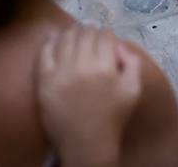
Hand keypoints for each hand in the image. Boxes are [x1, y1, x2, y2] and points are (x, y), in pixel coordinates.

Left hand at [35, 26, 142, 166]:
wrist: (86, 145)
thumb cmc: (112, 118)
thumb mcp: (134, 90)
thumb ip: (132, 62)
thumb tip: (118, 45)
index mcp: (105, 67)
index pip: (105, 36)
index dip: (107, 36)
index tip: (106, 41)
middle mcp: (82, 66)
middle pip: (85, 34)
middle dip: (90, 33)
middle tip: (91, 38)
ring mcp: (60, 73)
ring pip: (65, 38)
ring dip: (71, 33)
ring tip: (74, 36)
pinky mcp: (44, 81)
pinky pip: (44, 53)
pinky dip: (50, 41)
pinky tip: (54, 39)